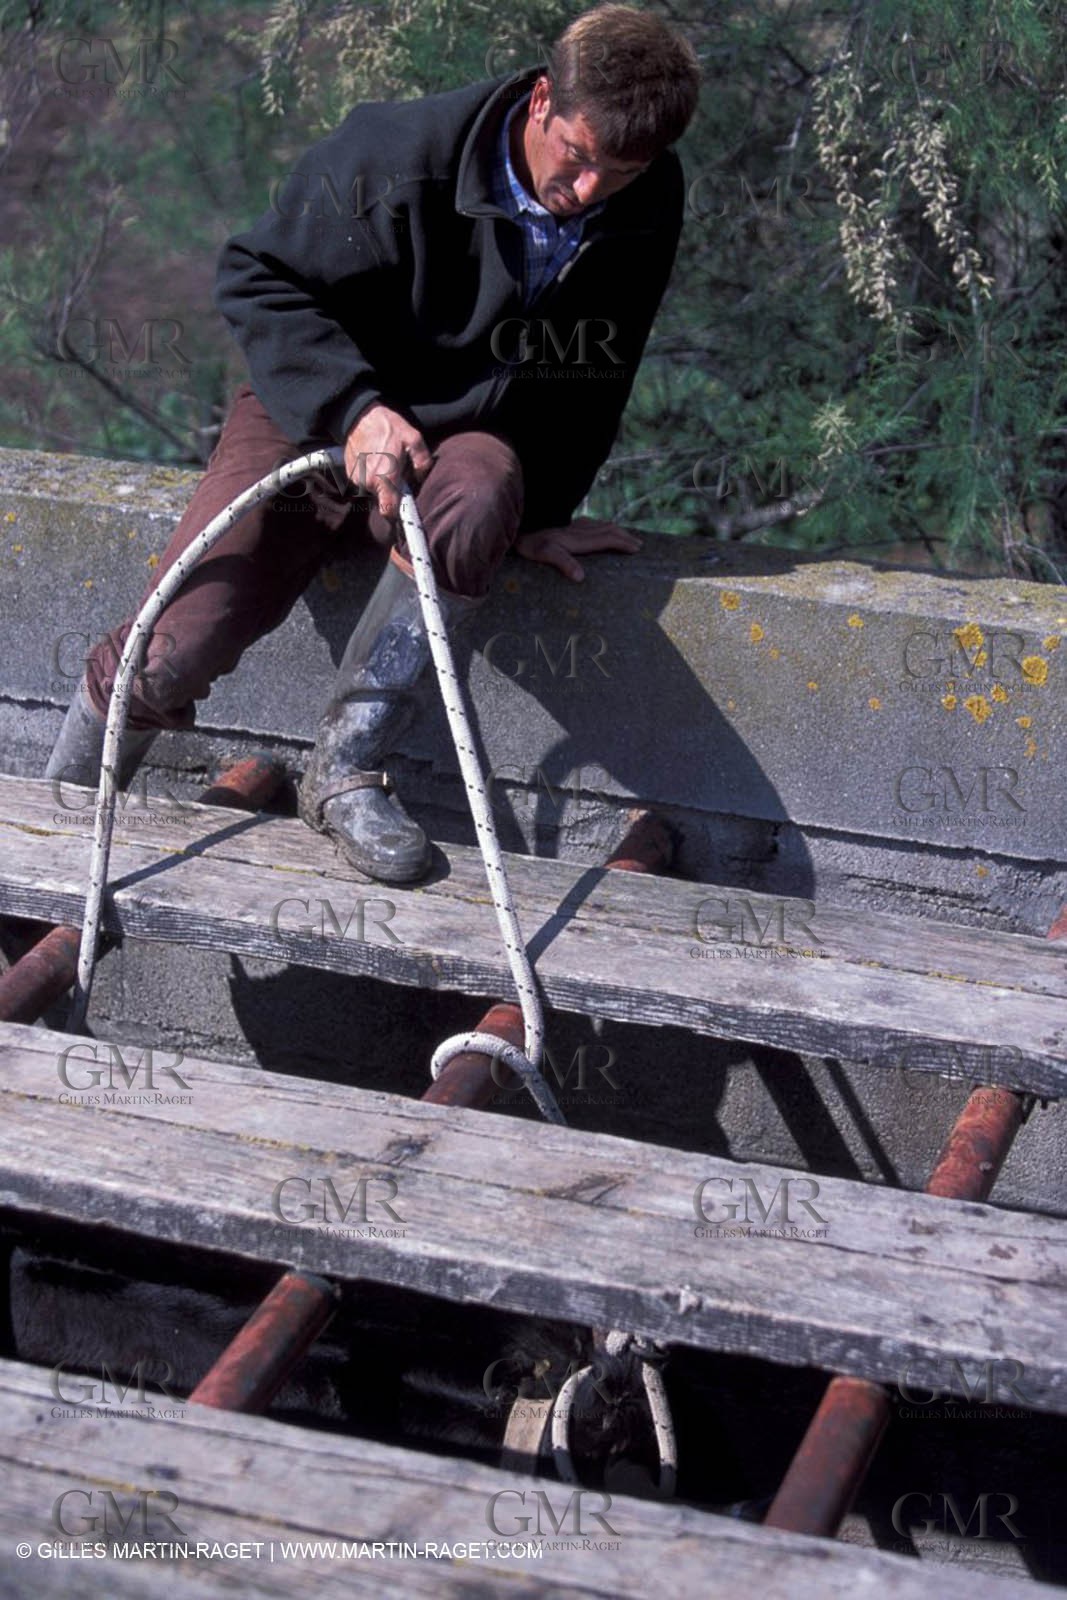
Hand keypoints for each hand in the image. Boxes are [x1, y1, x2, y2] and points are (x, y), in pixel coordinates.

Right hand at [344, 403, 433, 519]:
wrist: (359, 415)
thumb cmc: (387, 426)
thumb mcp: (413, 438)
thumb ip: (423, 462)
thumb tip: (421, 478)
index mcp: (385, 478)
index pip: (389, 512)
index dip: (398, 514)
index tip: (405, 512)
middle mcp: (368, 482)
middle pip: (384, 500)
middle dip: (393, 491)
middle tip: (398, 472)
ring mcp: (357, 479)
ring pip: (375, 492)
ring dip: (382, 483)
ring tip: (385, 461)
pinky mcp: (350, 474)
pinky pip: (365, 483)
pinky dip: (371, 476)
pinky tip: (375, 459)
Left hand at [514, 519, 642, 581]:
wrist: (517, 523)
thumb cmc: (529, 542)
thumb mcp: (544, 553)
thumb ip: (563, 562)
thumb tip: (580, 577)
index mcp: (577, 539)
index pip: (607, 539)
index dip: (622, 543)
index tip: (637, 549)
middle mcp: (578, 529)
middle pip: (608, 530)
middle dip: (624, 537)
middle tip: (639, 544)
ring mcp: (572, 524)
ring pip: (601, 525)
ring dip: (616, 530)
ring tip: (625, 536)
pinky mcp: (565, 522)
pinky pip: (591, 524)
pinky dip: (603, 527)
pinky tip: (600, 528)